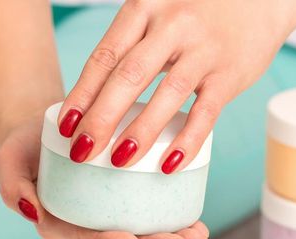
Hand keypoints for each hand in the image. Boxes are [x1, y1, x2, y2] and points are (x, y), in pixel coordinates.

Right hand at [0, 116, 210, 238]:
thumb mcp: (7, 161)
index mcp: (58, 224)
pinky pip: (150, 218)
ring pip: (142, 236)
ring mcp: (106, 217)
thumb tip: (32, 211)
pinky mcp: (124, 203)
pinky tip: (197, 226)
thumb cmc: (25, 147)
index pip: (86, 238)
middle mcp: (85, 226)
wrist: (41, 129)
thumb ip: (12, 187)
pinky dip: (175, 223)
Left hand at [58, 0, 295, 171]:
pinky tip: (168, 165)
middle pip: (129, 76)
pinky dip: (186, 141)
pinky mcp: (230, 73)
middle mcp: (172, 25)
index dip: (82, 93)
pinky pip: (205, 112)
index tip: (65, 126)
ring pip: (166, 95)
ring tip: (118, 162)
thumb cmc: (196, 10)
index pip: (106, 56)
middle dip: (101, 118)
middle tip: (81, 152)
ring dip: (140, 132)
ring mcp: (204, 49)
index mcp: (144, 8)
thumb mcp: (157, 11)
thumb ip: (130, 44)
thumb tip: (92, 100)